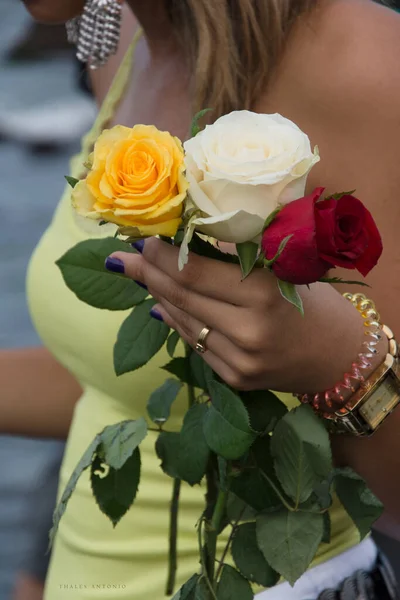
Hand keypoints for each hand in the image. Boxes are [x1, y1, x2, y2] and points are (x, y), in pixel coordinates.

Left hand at [109, 238, 364, 393]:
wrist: (338, 357)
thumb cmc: (314, 303)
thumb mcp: (280, 270)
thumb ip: (233, 260)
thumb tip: (181, 244)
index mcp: (263, 293)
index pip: (193, 271)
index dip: (160, 254)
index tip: (140, 237)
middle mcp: (248, 330)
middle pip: (180, 296)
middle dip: (146, 274)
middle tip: (121, 258)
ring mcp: (239, 360)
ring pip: (182, 321)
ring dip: (158, 296)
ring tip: (140, 276)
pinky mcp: (234, 378)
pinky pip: (194, 343)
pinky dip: (178, 321)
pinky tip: (164, 306)